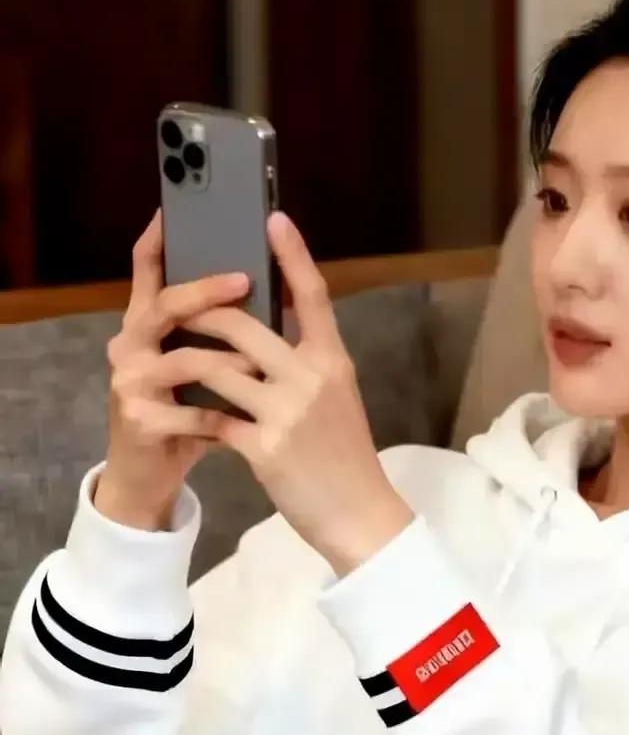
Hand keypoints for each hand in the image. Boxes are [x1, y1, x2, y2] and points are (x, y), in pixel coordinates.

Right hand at [99, 212, 256, 528]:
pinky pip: (187, 411)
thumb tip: (274, 286)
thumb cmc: (185, 414)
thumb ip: (222, 331)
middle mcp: (130, 345)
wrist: (149, 475)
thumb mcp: (202, 365)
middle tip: (244, 278)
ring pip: (180, 358)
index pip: (148, 270)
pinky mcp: (138, 421)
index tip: (178, 210)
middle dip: (204, 291)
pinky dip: (220, 413)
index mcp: (147, 324)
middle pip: (163, 305)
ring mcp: (129, 382)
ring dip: (227, 358)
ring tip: (263, 361)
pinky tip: (246, 417)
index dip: (161, 239)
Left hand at [178, 211, 413, 572]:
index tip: (273, 219)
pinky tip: (175, 413)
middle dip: (201, 313)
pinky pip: (212, 418)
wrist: (360, 515)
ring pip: (218, 367)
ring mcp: (289, 412)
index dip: (292, 254)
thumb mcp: (338, 399)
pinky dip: (189, 415)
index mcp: (334, 361)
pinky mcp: (265, 447)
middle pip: (244, 325)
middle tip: (176, 307)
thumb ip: (308, 363)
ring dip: (182, 362)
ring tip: (160, 359)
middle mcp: (313, 378)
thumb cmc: (345, 456)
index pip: (313, 295)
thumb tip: (270, 334)